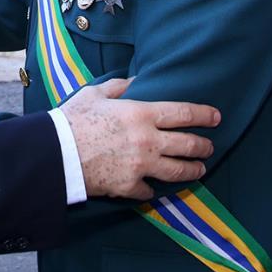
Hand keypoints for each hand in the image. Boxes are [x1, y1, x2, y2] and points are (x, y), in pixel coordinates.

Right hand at [59, 78, 219, 199]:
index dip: (203, 115)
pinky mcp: (129, 186)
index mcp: (141, 114)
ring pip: (178, 171)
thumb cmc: (73, 118)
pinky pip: (149, 190)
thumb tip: (136, 82)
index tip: (216, 117)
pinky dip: (152, 188)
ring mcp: (141, 166)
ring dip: (192, 170)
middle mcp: (148, 141)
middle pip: (188, 145)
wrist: (56, 153)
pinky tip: (153, 186)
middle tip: (209, 147)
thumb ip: (119, 86)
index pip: (183, 113)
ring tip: (199, 169)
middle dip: (204, 146)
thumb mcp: (95, 93)